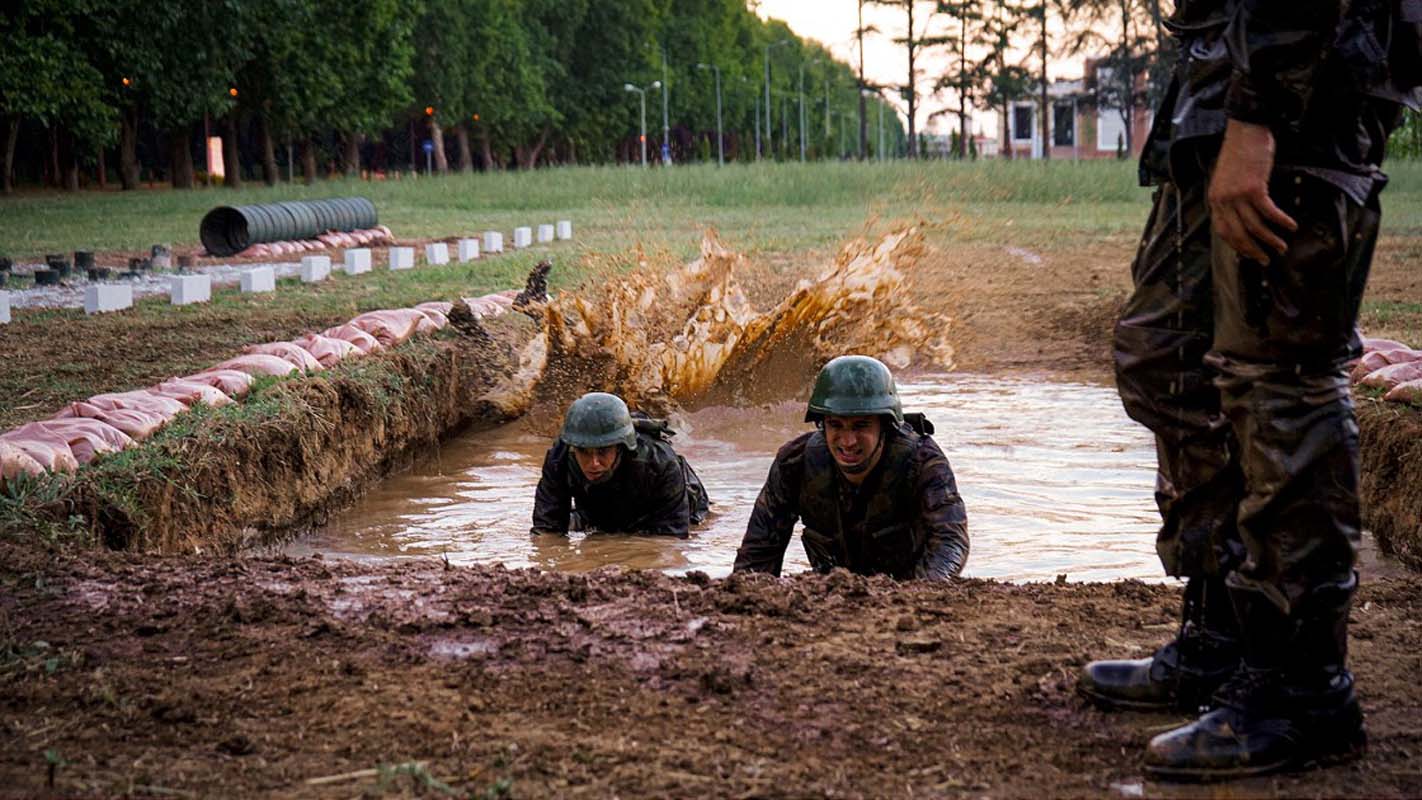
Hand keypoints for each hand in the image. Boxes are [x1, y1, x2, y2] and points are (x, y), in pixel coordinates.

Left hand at [1208, 120, 1297, 262]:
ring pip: (1254, 226)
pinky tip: (1291, 226)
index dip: (1236, 245)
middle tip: (1265, 260)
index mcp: (1215, 198)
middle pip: (1237, 234)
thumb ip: (1230, 197)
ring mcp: (1237, 195)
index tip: (1248, 254)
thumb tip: (1242, 215)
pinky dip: (1281, 220)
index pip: (1222, 231)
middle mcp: (1222, 200)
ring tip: (1281, 247)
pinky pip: (1268, 211)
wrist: (1245, 130)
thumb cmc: (1239, 153)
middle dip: (1252, 250)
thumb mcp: (1227, 178)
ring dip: (1270, 239)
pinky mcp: (1253, 188)